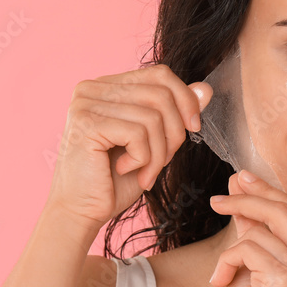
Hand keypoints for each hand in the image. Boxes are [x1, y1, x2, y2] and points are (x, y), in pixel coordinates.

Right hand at [44, 64, 211, 233]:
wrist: (80, 212)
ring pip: (152, 117)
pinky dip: (143, 159)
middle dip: (174, 132)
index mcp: (106, 86)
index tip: (193, 129)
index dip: (185, 99)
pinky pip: (138, 133)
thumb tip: (205, 89)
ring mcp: (86, 103)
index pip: (160, 74)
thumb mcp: (154, 142)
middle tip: (163, 162)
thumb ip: (175, 113)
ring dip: (158, 153)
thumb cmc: (114, 181)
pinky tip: (124, 170)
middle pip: (160, 93)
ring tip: (145, 173)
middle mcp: (92, 88)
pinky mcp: (86, 123)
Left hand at [207, 170, 286, 286]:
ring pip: (262, 229)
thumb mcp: (253, 259)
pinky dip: (226, 261)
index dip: (269, 190)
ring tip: (222, 271)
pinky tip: (220, 282)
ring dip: (231, 247)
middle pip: (285, 210)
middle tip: (218, 199)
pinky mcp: (286, 281)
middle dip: (248, 198)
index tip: (241, 179)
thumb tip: (240, 181)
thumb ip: (253, 222)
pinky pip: (247, 247)